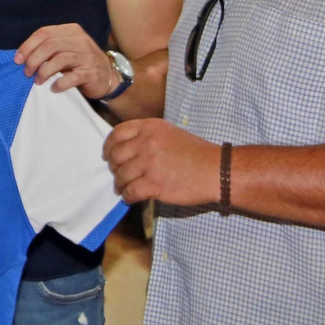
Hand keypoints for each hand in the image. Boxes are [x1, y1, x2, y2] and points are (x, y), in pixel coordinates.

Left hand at [14, 24, 118, 97]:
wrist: (107, 76)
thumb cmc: (79, 62)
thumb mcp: (65, 49)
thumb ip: (48, 48)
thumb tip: (22, 57)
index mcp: (71, 30)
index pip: (44, 33)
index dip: (28, 46)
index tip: (17, 60)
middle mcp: (80, 40)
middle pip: (49, 45)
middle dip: (33, 60)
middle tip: (27, 73)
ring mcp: (87, 56)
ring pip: (59, 60)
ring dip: (44, 72)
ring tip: (38, 81)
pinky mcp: (91, 73)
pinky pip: (72, 77)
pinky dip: (59, 84)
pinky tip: (53, 88)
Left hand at [103, 118, 218, 205]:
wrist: (216, 170)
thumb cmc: (196, 153)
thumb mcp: (170, 133)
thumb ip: (148, 137)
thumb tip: (127, 150)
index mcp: (150, 127)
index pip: (117, 133)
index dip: (109, 146)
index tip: (108, 155)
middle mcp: (147, 142)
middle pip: (116, 155)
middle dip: (113, 167)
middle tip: (118, 174)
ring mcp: (149, 163)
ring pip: (121, 175)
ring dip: (120, 184)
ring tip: (124, 188)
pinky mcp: (154, 184)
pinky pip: (130, 191)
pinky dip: (127, 196)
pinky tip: (131, 197)